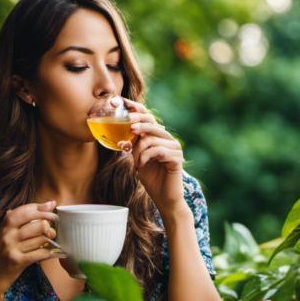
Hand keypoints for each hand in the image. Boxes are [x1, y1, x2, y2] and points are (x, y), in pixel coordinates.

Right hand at [0, 201, 63, 295]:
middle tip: (52, 229)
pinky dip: (48, 253)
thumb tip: (48, 204)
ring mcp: (12, 248)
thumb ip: (21, 220)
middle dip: (50, 225)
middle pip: (38, 224)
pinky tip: (48, 253)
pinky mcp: (18, 261)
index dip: (42, 208)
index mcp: (5, 225)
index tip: (51, 208)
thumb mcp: (4, 234)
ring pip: (41, 239)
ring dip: (50, 241)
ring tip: (50, 242)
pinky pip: (40, 253)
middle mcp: (8, 234)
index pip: (26, 210)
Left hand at [121, 98, 186, 214]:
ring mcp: (174, 147)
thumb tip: (126, 133)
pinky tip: (141, 165)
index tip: (122, 101)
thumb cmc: (151, 178)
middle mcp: (168, 139)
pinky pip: (157, 150)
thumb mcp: (138, 159)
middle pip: (151, 124)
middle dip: (138, 124)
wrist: (164, 198)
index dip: (136, 108)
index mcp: (159, 137)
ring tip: (135, 162)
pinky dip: (145, 157)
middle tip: (129, 127)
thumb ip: (135, 146)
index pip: (148, 117)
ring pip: (151, 139)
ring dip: (138, 151)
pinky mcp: (177, 158)